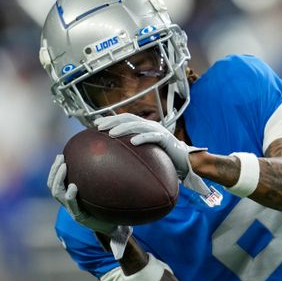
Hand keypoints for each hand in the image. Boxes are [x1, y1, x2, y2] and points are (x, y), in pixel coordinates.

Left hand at [47, 154, 131, 258]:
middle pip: (57, 193)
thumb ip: (118, 245)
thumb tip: (120, 256)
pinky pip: (58, 178)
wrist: (101, 221)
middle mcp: (70, 207)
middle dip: (58, 179)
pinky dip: (59, 168)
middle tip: (64, 165)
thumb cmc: (112, 225)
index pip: (71, 207)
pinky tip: (65, 155)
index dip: (70, 198)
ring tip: (61, 157)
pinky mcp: (67, 189)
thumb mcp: (117, 235)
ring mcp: (66, 198)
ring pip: (54, 185)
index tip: (74, 187)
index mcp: (80, 216)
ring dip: (55, 171)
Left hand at [95, 114, 211, 196]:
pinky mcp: (166, 139)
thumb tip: (114, 161)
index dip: (111, 119)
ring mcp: (158, 131)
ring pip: (138, 125)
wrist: (185, 162)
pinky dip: (142, 138)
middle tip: (99, 127)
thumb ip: (134, 152)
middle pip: (129, 118)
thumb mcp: (147, 153)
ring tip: (111, 134)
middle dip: (113, 121)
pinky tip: (132, 142)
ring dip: (123, 128)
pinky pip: (152, 137)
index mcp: (145, 127)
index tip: (96, 125)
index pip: (125, 118)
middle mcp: (151, 125)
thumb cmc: (165, 159)